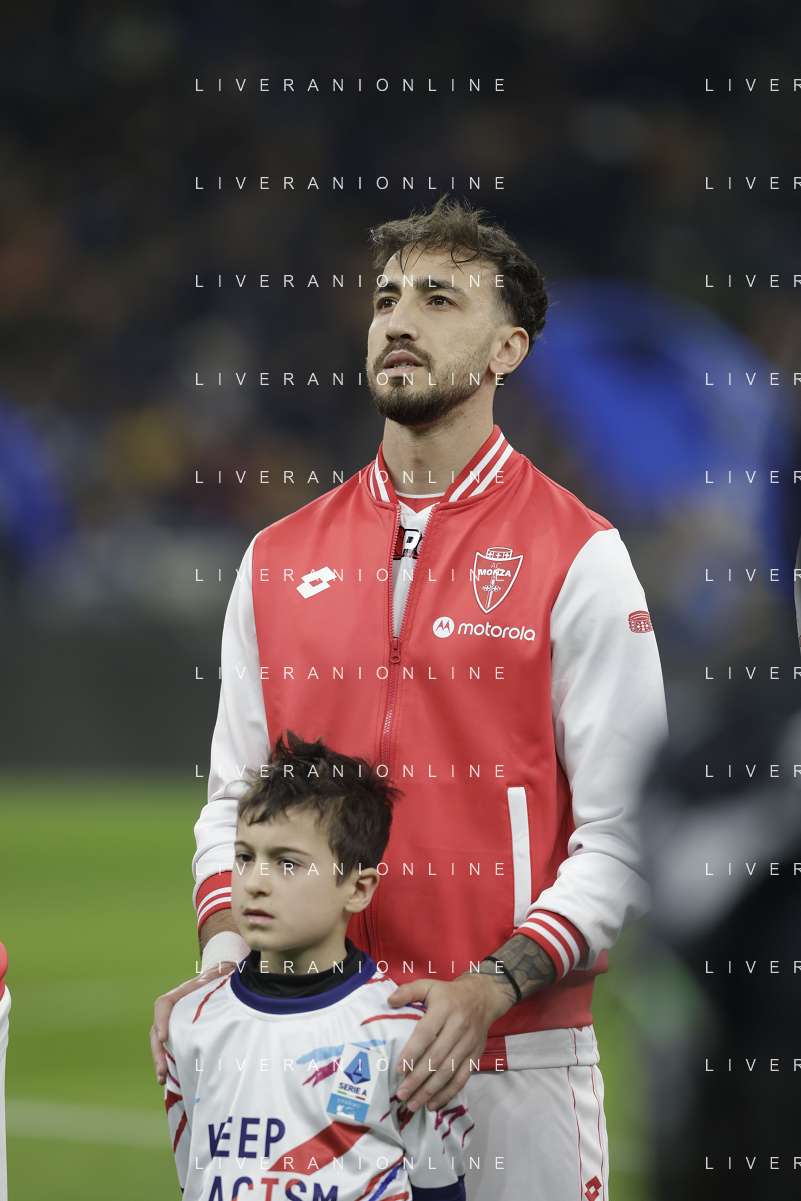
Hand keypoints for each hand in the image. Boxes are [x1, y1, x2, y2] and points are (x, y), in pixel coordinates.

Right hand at [150, 963, 236, 1084]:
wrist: (221, 979)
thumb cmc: (223, 978)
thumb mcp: (225, 975)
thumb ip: (228, 974)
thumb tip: (236, 973)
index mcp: (184, 993)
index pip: (164, 1003)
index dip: (160, 1019)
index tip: (163, 1037)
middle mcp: (176, 1008)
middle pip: (157, 1029)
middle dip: (158, 1051)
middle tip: (162, 1071)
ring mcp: (176, 1022)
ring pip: (160, 1042)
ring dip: (160, 1060)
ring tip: (162, 1079)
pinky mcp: (181, 1033)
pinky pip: (169, 1048)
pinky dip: (168, 1063)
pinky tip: (170, 1079)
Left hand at [387, 973, 514, 1112]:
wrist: (483, 997)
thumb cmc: (449, 994)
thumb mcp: (429, 985)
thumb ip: (409, 991)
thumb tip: (389, 1001)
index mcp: (444, 1008)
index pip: (426, 1033)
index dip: (412, 1052)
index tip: (398, 1069)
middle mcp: (458, 1027)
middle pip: (436, 1057)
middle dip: (417, 1078)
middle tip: (401, 1094)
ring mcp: (469, 1043)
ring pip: (448, 1071)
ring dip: (430, 1090)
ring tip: (413, 1103)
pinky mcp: (476, 1055)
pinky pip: (462, 1078)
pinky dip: (448, 1093)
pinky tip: (433, 1104)